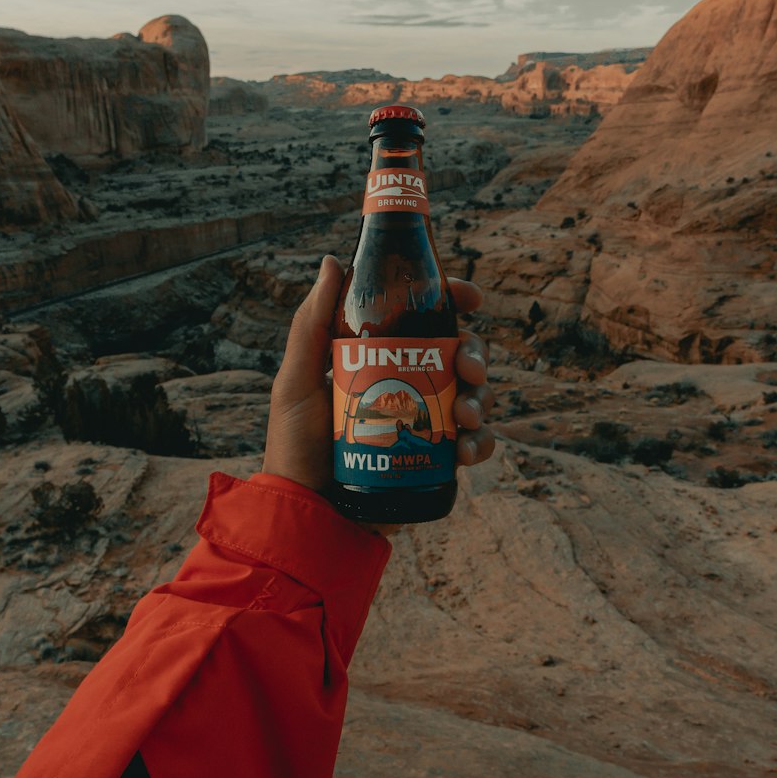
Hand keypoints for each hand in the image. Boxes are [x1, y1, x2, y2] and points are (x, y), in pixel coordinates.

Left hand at [262, 255, 495, 526]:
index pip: (424, 319)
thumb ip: (312, 323)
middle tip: (469, 371)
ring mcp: (424, 423)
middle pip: (459, 355)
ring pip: (473, 396)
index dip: (453, 301)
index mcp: (379, 358)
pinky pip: (471, 444)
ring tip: (467, 416)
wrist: (308, 516)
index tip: (469, 297)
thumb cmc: (294, 447)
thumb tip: (335, 262)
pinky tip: (467, 450)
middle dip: (476, 357)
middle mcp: (407, 385)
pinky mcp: (434, 461)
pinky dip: (480, 443)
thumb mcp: (297, 381)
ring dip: (482, 400)